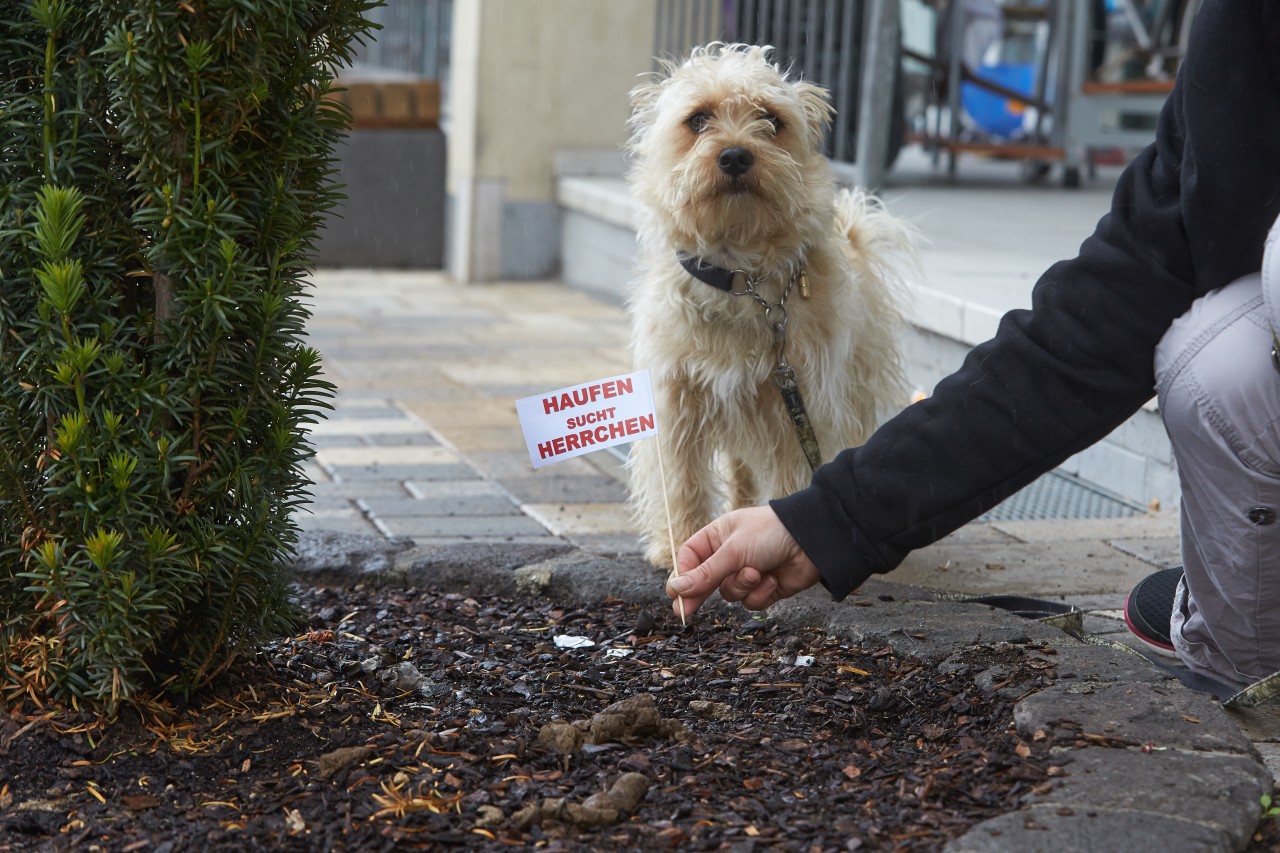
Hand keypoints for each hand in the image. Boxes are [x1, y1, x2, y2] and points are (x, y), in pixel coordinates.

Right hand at [665, 505, 820, 618]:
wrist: (812, 541)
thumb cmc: (770, 533)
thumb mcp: (733, 551)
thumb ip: (705, 574)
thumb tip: (676, 588)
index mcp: (717, 536)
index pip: (690, 558)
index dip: (682, 575)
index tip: (674, 594)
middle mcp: (729, 555)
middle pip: (705, 580)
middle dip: (700, 594)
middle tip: (684, 613)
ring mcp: (747, 572)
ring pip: (729, 594)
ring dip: (742, 586)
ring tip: (757, 572)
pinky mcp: (763, 588)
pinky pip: (750, 601)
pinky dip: (760, 593)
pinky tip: (772, 579)